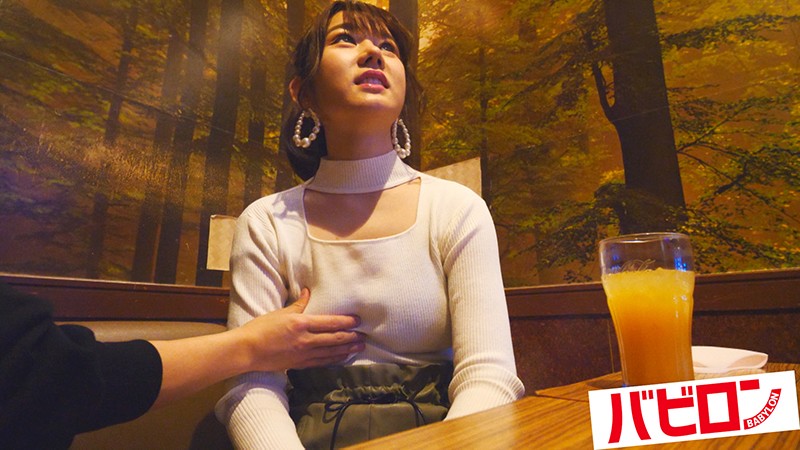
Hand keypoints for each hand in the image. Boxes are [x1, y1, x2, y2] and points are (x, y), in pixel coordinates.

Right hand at [237, 288, 364, 370]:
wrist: (247, 350)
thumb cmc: (260, 328)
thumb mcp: (280, 312)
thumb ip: (298, 303)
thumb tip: (308, 291)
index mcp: (301, 323)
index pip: (330, 322)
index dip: (347, 322)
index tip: (358, 321)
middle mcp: (305, 340)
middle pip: (335, 339)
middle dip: (351, 337)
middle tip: (364, 336)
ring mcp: (303, 354)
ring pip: (331, 352)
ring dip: (347, 350)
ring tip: (359, 347)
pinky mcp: (299, 364)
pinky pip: (321, 362)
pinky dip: (334, 359)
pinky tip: (342, 358)